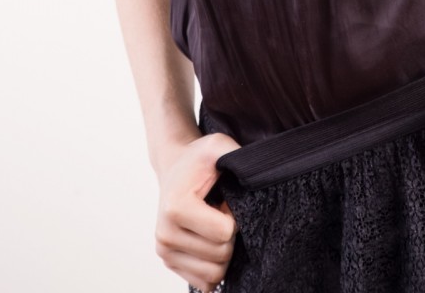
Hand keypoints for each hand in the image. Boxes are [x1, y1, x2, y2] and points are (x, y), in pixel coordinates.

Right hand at [154, 131, 241, 290]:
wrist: (174, 168)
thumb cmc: (198, 159)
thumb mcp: (218, 146)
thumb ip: (237, 154)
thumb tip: (258, 171)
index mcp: (175, 208)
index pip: (225, 233)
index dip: (234, 216)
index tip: (225, 200)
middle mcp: (165, 235)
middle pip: (221, 257)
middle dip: (230, 235)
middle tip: (221, 212)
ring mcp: (165, 252)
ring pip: (214, 275)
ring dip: (223, 251)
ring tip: (214, 225)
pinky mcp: (170, 263)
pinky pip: (204, 282)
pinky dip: (213, 264)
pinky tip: (208, 240)